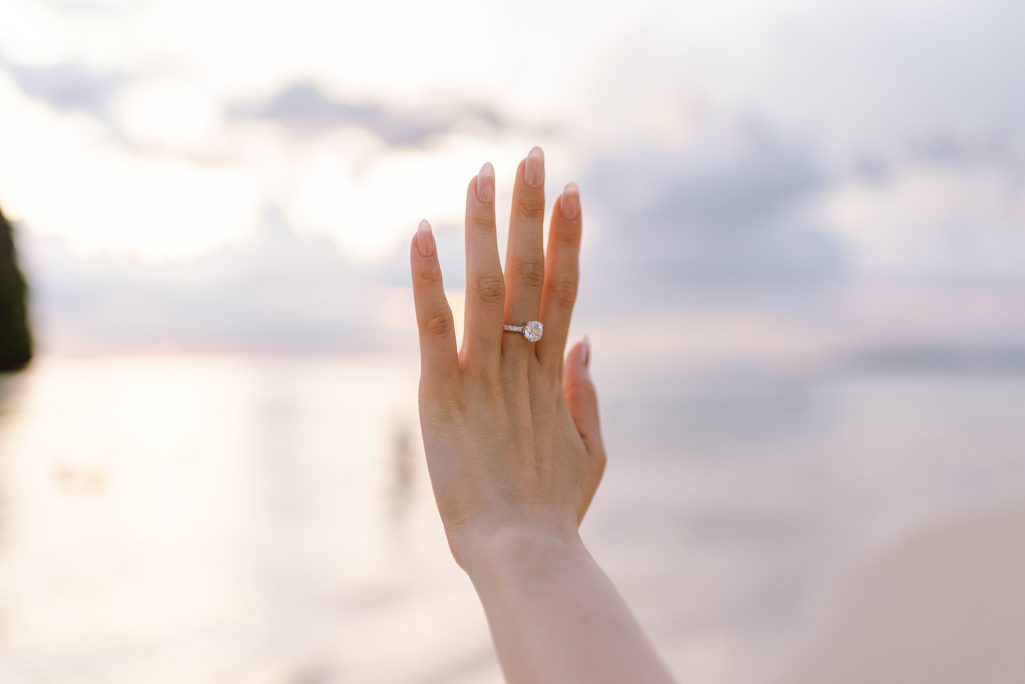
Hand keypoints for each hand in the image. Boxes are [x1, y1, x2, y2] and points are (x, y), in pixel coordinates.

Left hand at [409, 147, 605, 570]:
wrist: (524, 555)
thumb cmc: (552, 511)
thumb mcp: (588, 451)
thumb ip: (587, 392)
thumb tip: (587, 340)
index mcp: (554, 372)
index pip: (563, 287)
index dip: (568, 238)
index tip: (571, 191)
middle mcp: (522, 361)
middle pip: (532, 271)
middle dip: (533, 211)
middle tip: (532, 156)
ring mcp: (483, 375)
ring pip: (488, 285)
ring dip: (486, 226)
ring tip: (483, 172)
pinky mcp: (442, 394)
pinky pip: (433, 327)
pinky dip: (426, 280)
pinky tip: (419, 232)